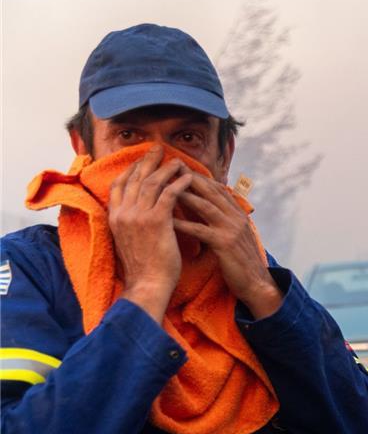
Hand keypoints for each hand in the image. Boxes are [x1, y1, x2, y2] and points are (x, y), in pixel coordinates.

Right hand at [108, 145, 194, 321]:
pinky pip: (169, 194)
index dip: (131, 169)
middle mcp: (122, 213)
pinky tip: (188, 178)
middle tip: (159, 148)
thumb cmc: (143, 267)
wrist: (147, 285)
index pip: (119, 185)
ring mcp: (138, 216)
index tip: (142, 159)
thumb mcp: (128, 240)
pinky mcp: (156, 221)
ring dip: (166, 169)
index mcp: (114, 218)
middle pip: (134, 178)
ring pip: (152, 183)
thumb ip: (130, 222)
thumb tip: (138, 210)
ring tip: (178, 161)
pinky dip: (179, 183)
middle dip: (147, 161)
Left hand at [173, 173, 282, 318]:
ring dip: (184, 195)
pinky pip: (200, 230)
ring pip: (205, 205)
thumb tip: (206, 210)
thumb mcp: (235, 236)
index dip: (198, 177)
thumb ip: (223, 221)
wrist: (256, 283)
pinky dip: (183, 223)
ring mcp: (232, 229)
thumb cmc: (241, 261)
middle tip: (168, 168)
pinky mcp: (225, 244)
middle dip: (189, 178)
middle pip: (210, 191)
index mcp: (238, 213)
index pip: (217, 188)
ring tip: (164, 188)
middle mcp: (236, 217)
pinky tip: (167, 220)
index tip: (179, 168)